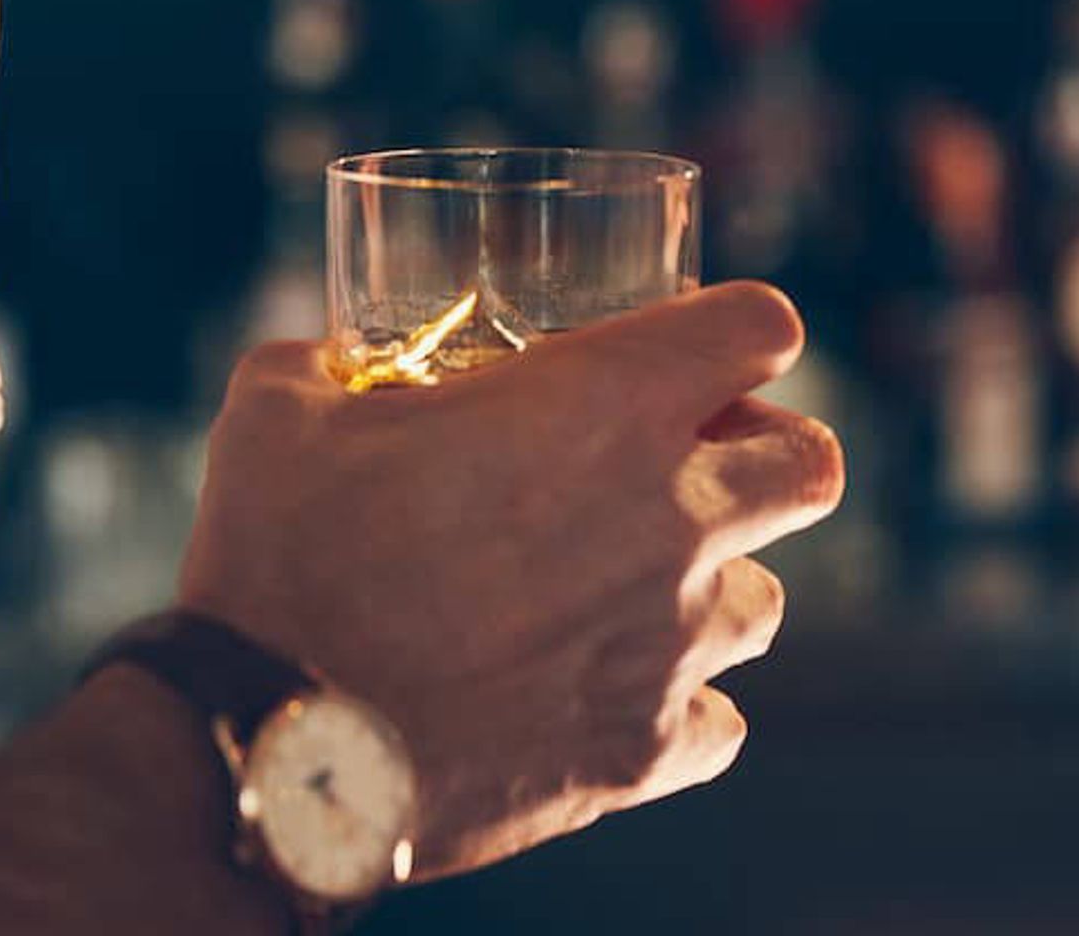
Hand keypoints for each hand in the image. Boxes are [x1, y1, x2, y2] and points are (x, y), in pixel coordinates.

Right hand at [177, 282, 842, 877]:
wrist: (265, 748)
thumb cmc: (277, 559)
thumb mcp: (281, 413)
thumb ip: (325, 363)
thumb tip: (321, 359)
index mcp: (606, 404)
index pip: (764, 327)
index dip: (741, 332)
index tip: (700, 358)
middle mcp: (672, 516)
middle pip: (813, 465)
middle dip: (768, 458)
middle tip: (691, 471)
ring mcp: (668, 642)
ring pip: (766, 604)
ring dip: (715, 590)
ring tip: (629, 597)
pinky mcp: (642, 751)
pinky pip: (716, 725)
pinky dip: (676, 712)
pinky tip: (607, 700)